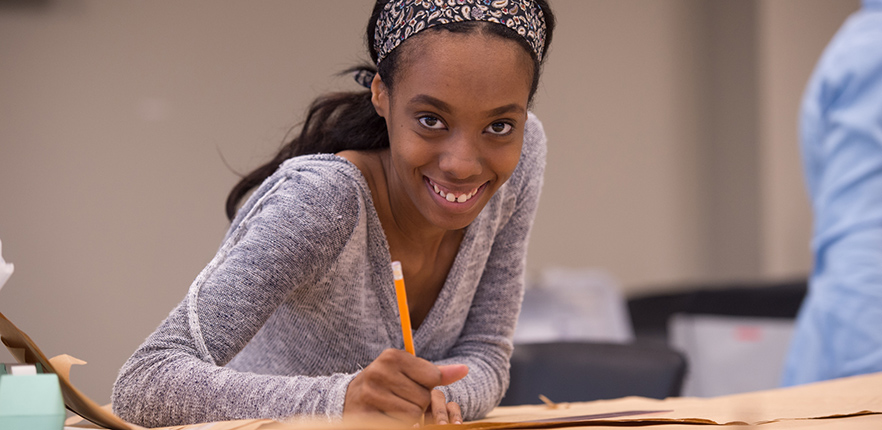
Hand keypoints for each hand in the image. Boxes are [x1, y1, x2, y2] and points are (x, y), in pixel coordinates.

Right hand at [343, 349, 467, 423]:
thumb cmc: (388, 383)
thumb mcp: (409, 372)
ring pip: (412, 415)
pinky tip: (385, 416)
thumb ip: (437, 373)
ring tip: (393, 408)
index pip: (433, 377)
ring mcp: (370, 394)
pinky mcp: (364, 415)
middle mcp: (379, 372)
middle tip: (400, 399)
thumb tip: (465, 370)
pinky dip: (396, 424)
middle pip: (423, 399)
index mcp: (393, 356)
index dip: (427, 386)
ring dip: (408, 417)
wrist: (350, 397)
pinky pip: (398, 425)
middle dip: (417, 404)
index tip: (411, 384)